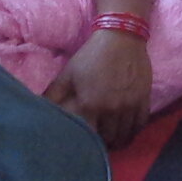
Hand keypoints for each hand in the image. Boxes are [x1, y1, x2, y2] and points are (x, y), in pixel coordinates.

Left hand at [47, 27, 152, 144]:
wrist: (121, 37)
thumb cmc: (91, 56)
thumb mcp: (68, 74)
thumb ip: (53, 95)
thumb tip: (37, 108)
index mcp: (90, 104)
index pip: (88, 136)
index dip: (85, 142)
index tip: (83, 144)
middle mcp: (112, 108)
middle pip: (108, 138)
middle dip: (102, 143)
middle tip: (98, 143)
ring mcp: (130, 104)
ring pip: (125, 134)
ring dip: (118, 139)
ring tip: (112, 141)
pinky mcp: (144, 99)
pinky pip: (140, 123)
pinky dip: (133, 131)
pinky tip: (127, 131)